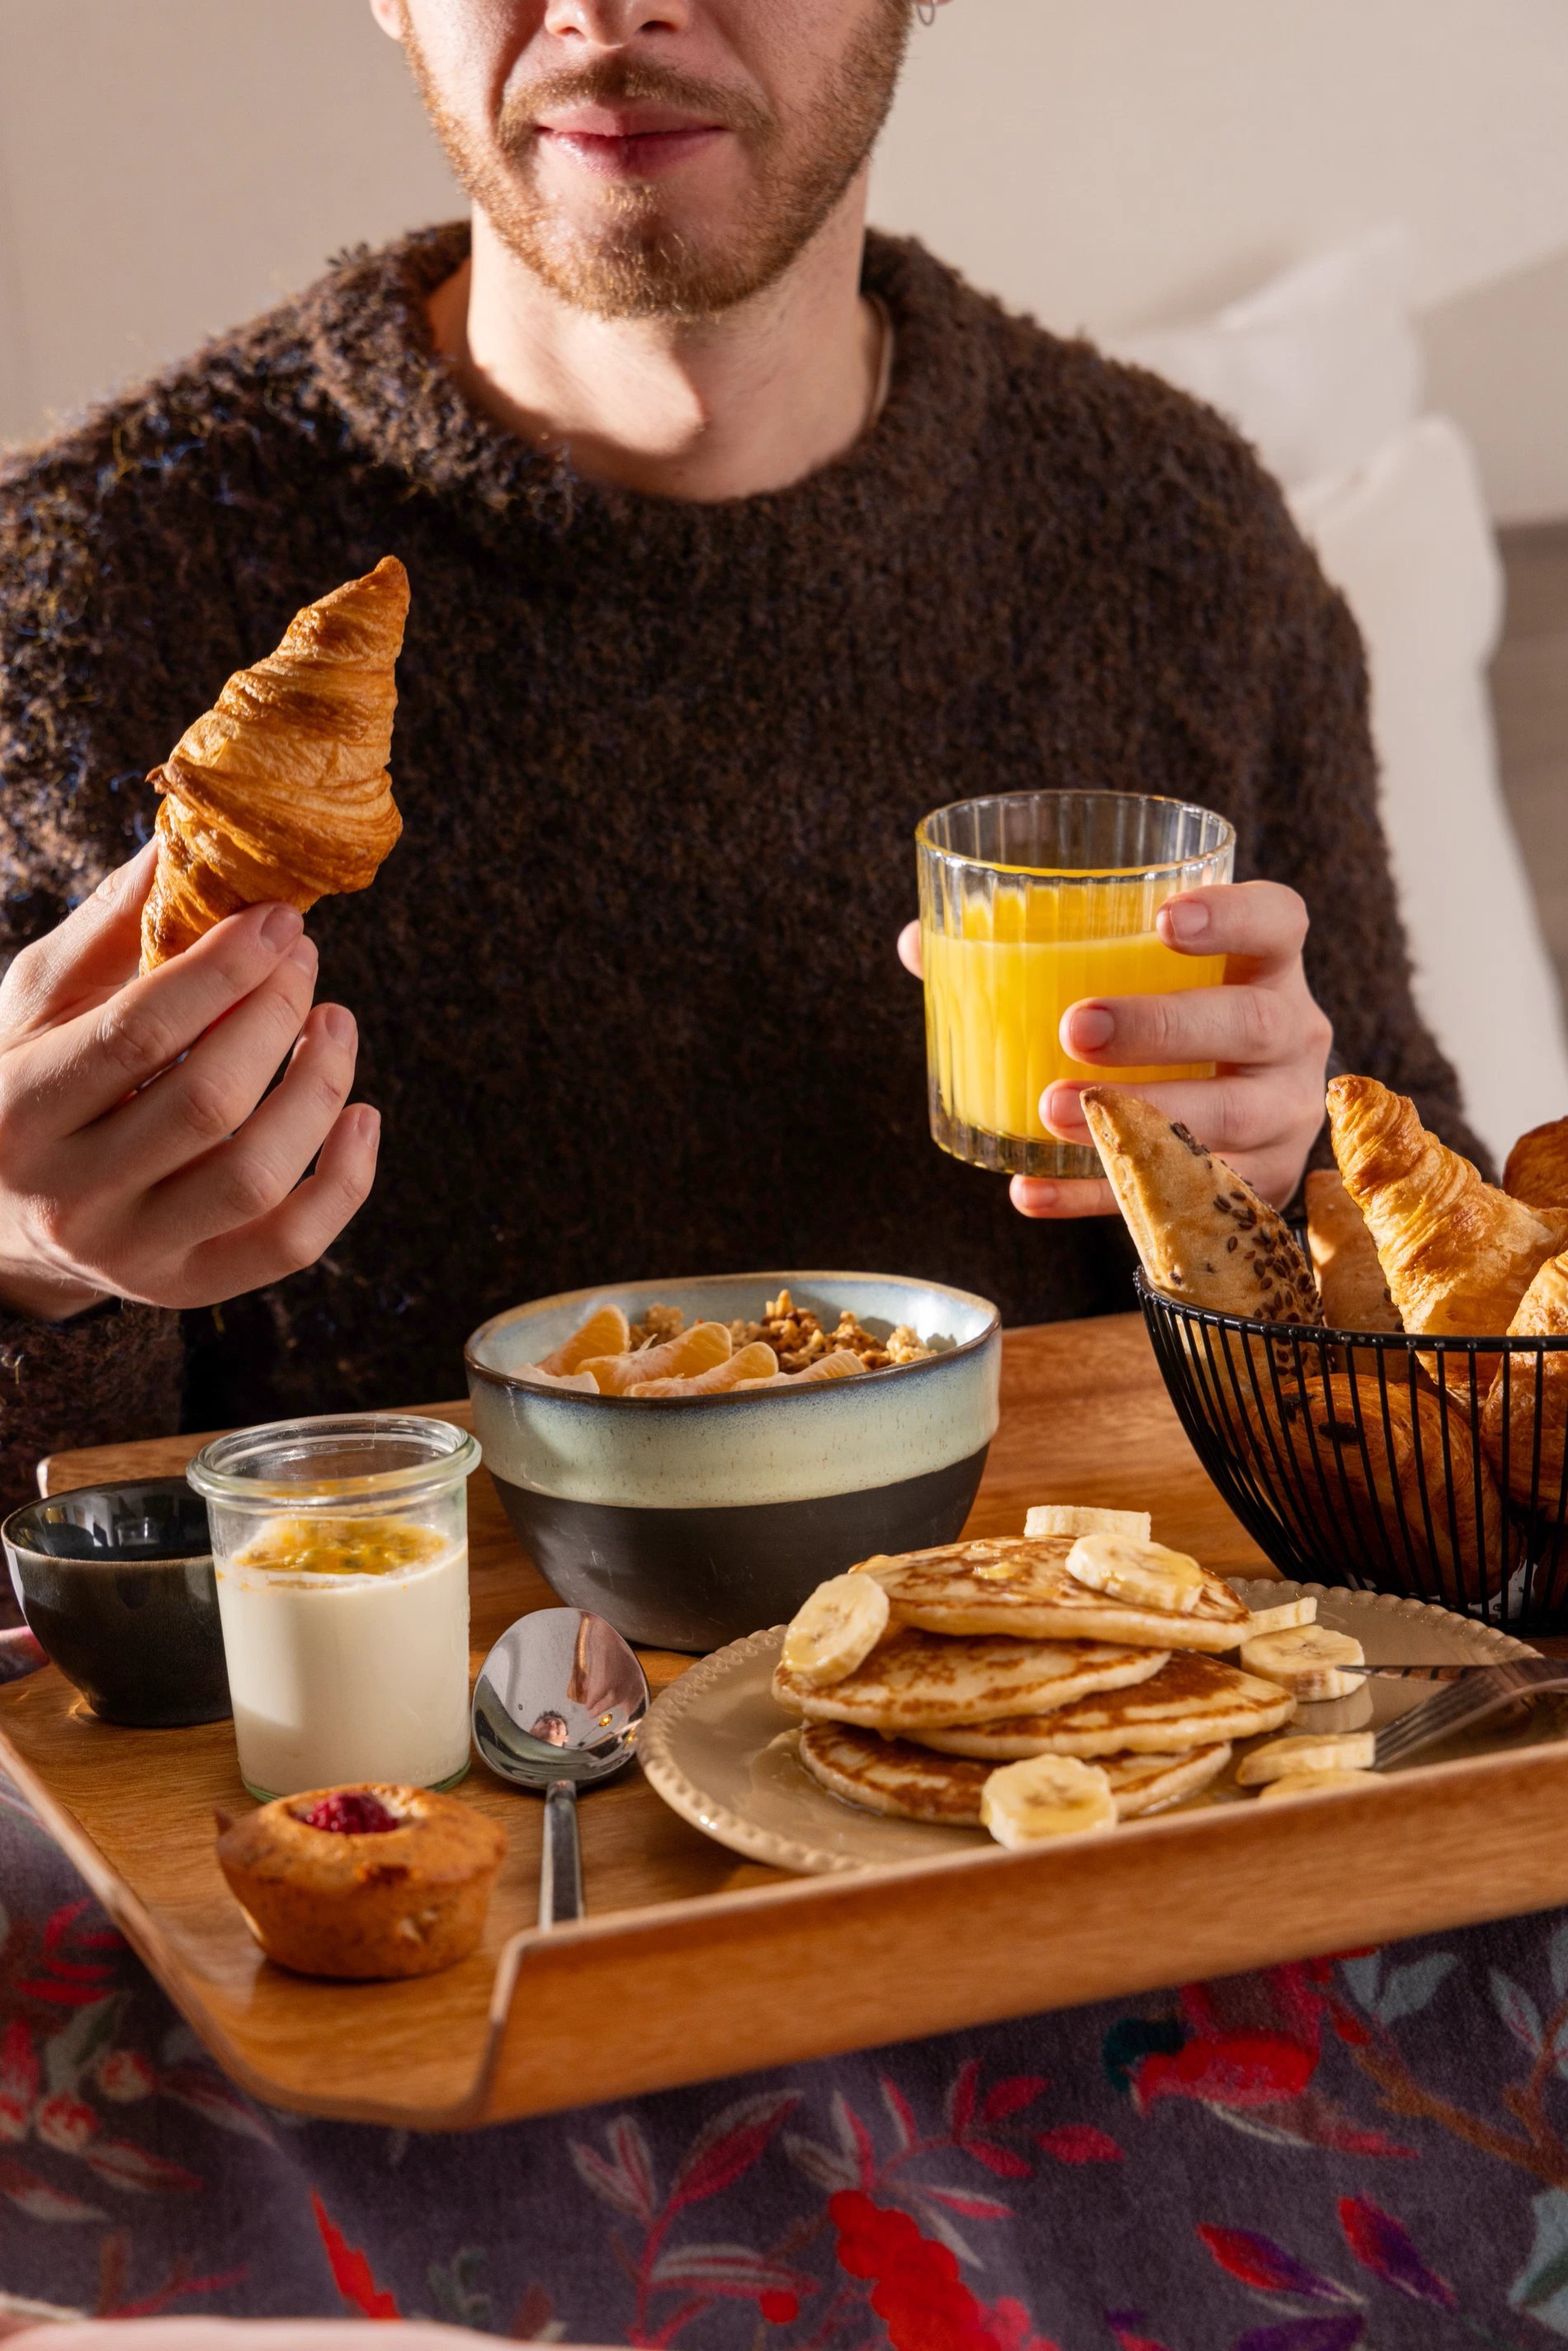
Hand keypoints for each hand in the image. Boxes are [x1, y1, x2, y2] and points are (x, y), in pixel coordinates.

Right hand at [0, 843, 379, 1318]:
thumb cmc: (28, 1083)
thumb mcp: (41, 1001)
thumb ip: (111, 928)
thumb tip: (184, 837)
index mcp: (26, 1107)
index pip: (143, 1032)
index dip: (226, 968)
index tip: (279, 918)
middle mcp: (74, 1195)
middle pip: (211, 1101)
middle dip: (276, 1012)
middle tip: (306, 958)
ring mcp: (134, 1254)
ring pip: (257, 1176)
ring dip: (319, 1086)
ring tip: (336, 1020)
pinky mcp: (190, 1288)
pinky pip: (292, 1244)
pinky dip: (348, 1180)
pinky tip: (362, 1113)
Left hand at [897, 879, 1332, 1220]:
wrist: (1230, 1136)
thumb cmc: (1163, 1032)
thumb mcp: (1126, 983)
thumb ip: (1030, 955)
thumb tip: (918, 942)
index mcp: (1268, 966)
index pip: (1278, 921)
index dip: (1232, 916)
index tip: (1162, 919)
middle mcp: (1295, 1035)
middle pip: (1252, 1024)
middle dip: (1164, 1027)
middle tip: (1077, 1028)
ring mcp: (1285, 1116)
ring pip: (1229, 1119)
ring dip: (1138, 1116)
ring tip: (1050, 1109)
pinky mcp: (1261, 1188)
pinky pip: (1184, 1197)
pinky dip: (1098, 1198)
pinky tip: (1030, 1190)